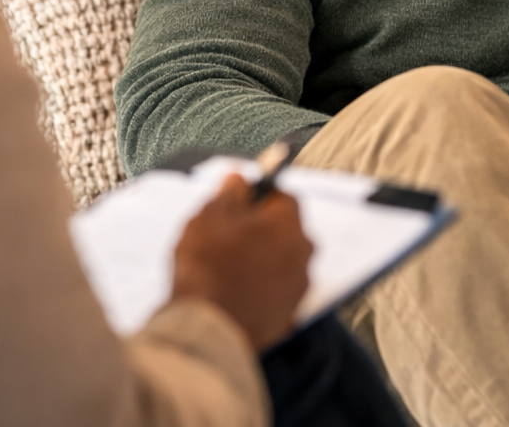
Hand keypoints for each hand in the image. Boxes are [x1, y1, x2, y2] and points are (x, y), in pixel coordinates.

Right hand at [171, 174, 311, 350]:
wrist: (206, 328)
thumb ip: (230, 192)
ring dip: (260, 260)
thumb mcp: (210, 216)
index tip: (240, 200)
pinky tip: (232, 292)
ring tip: (225, 267)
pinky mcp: (285, 318)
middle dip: (260, 229)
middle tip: (227, 235)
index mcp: (289, 226)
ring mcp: (297, 290)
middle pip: (284, 231)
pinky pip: (274, 293)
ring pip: (280, 263)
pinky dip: (258, 290)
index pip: (284, 197)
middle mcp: (302, 256)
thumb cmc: (208, 269)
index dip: (259, 196)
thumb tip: (238, 180)